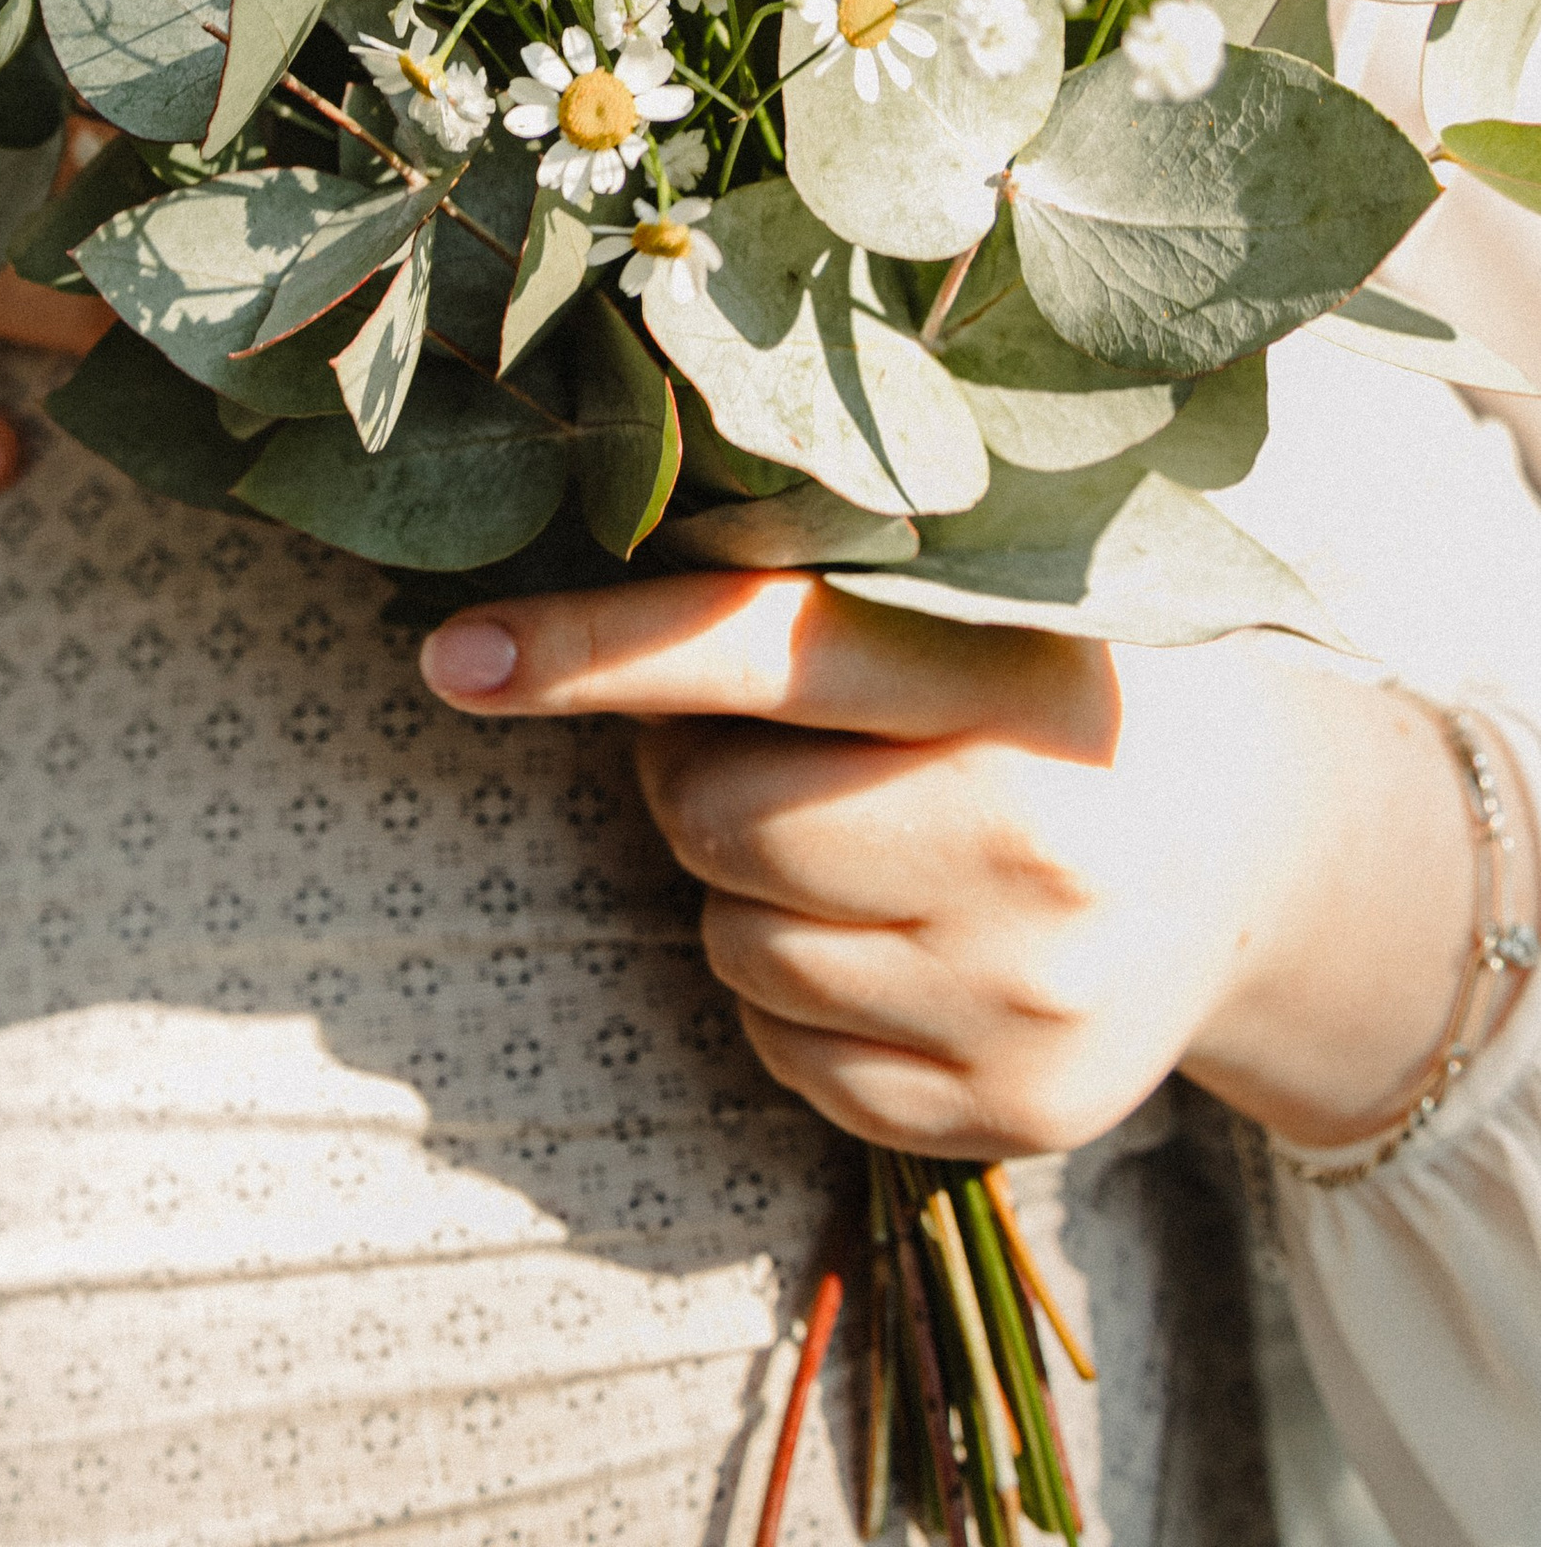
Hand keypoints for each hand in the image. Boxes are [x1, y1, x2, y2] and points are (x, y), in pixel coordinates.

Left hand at [421, 571, 1477, 1156]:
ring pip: (737, 948)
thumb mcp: (971, 608)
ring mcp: (1023, 995)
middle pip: (714, 820)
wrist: (1254, 857)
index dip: (592, 650)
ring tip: (866, 849)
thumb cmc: (1053, 697)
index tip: (454, 656)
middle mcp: (1026, 842)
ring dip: (750, 896)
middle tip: (784, 758)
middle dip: (702, 787)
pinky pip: (788, 1060)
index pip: (757, 648)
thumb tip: (563, 607)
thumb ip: (804, 594)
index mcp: (1009, 676)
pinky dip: (799, 1004)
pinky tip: (896, 946)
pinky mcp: (1011, 1113)